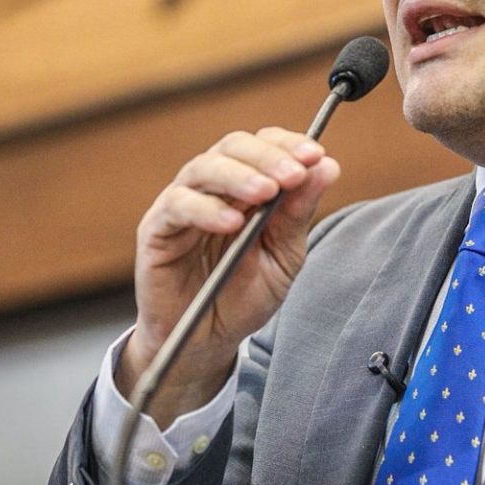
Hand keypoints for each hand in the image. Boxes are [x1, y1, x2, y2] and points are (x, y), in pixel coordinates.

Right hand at [118, 127, 339, 425]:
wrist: (207, 340)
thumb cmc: (243, 295)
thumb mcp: (284, 256)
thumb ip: (299, 213)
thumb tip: (327, 166)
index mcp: (246, 186)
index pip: (264, 145)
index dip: (289, 144)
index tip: (315, 156)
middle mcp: (213, 187)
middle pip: (233, 146)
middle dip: (268, 156)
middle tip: (293, 174)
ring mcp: (183, 204)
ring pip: (204, 167)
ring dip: (239, 176)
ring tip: (266, 193)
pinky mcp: (157, 229)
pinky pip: (176, 206)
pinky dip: (205, 209)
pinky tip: (231, 223)